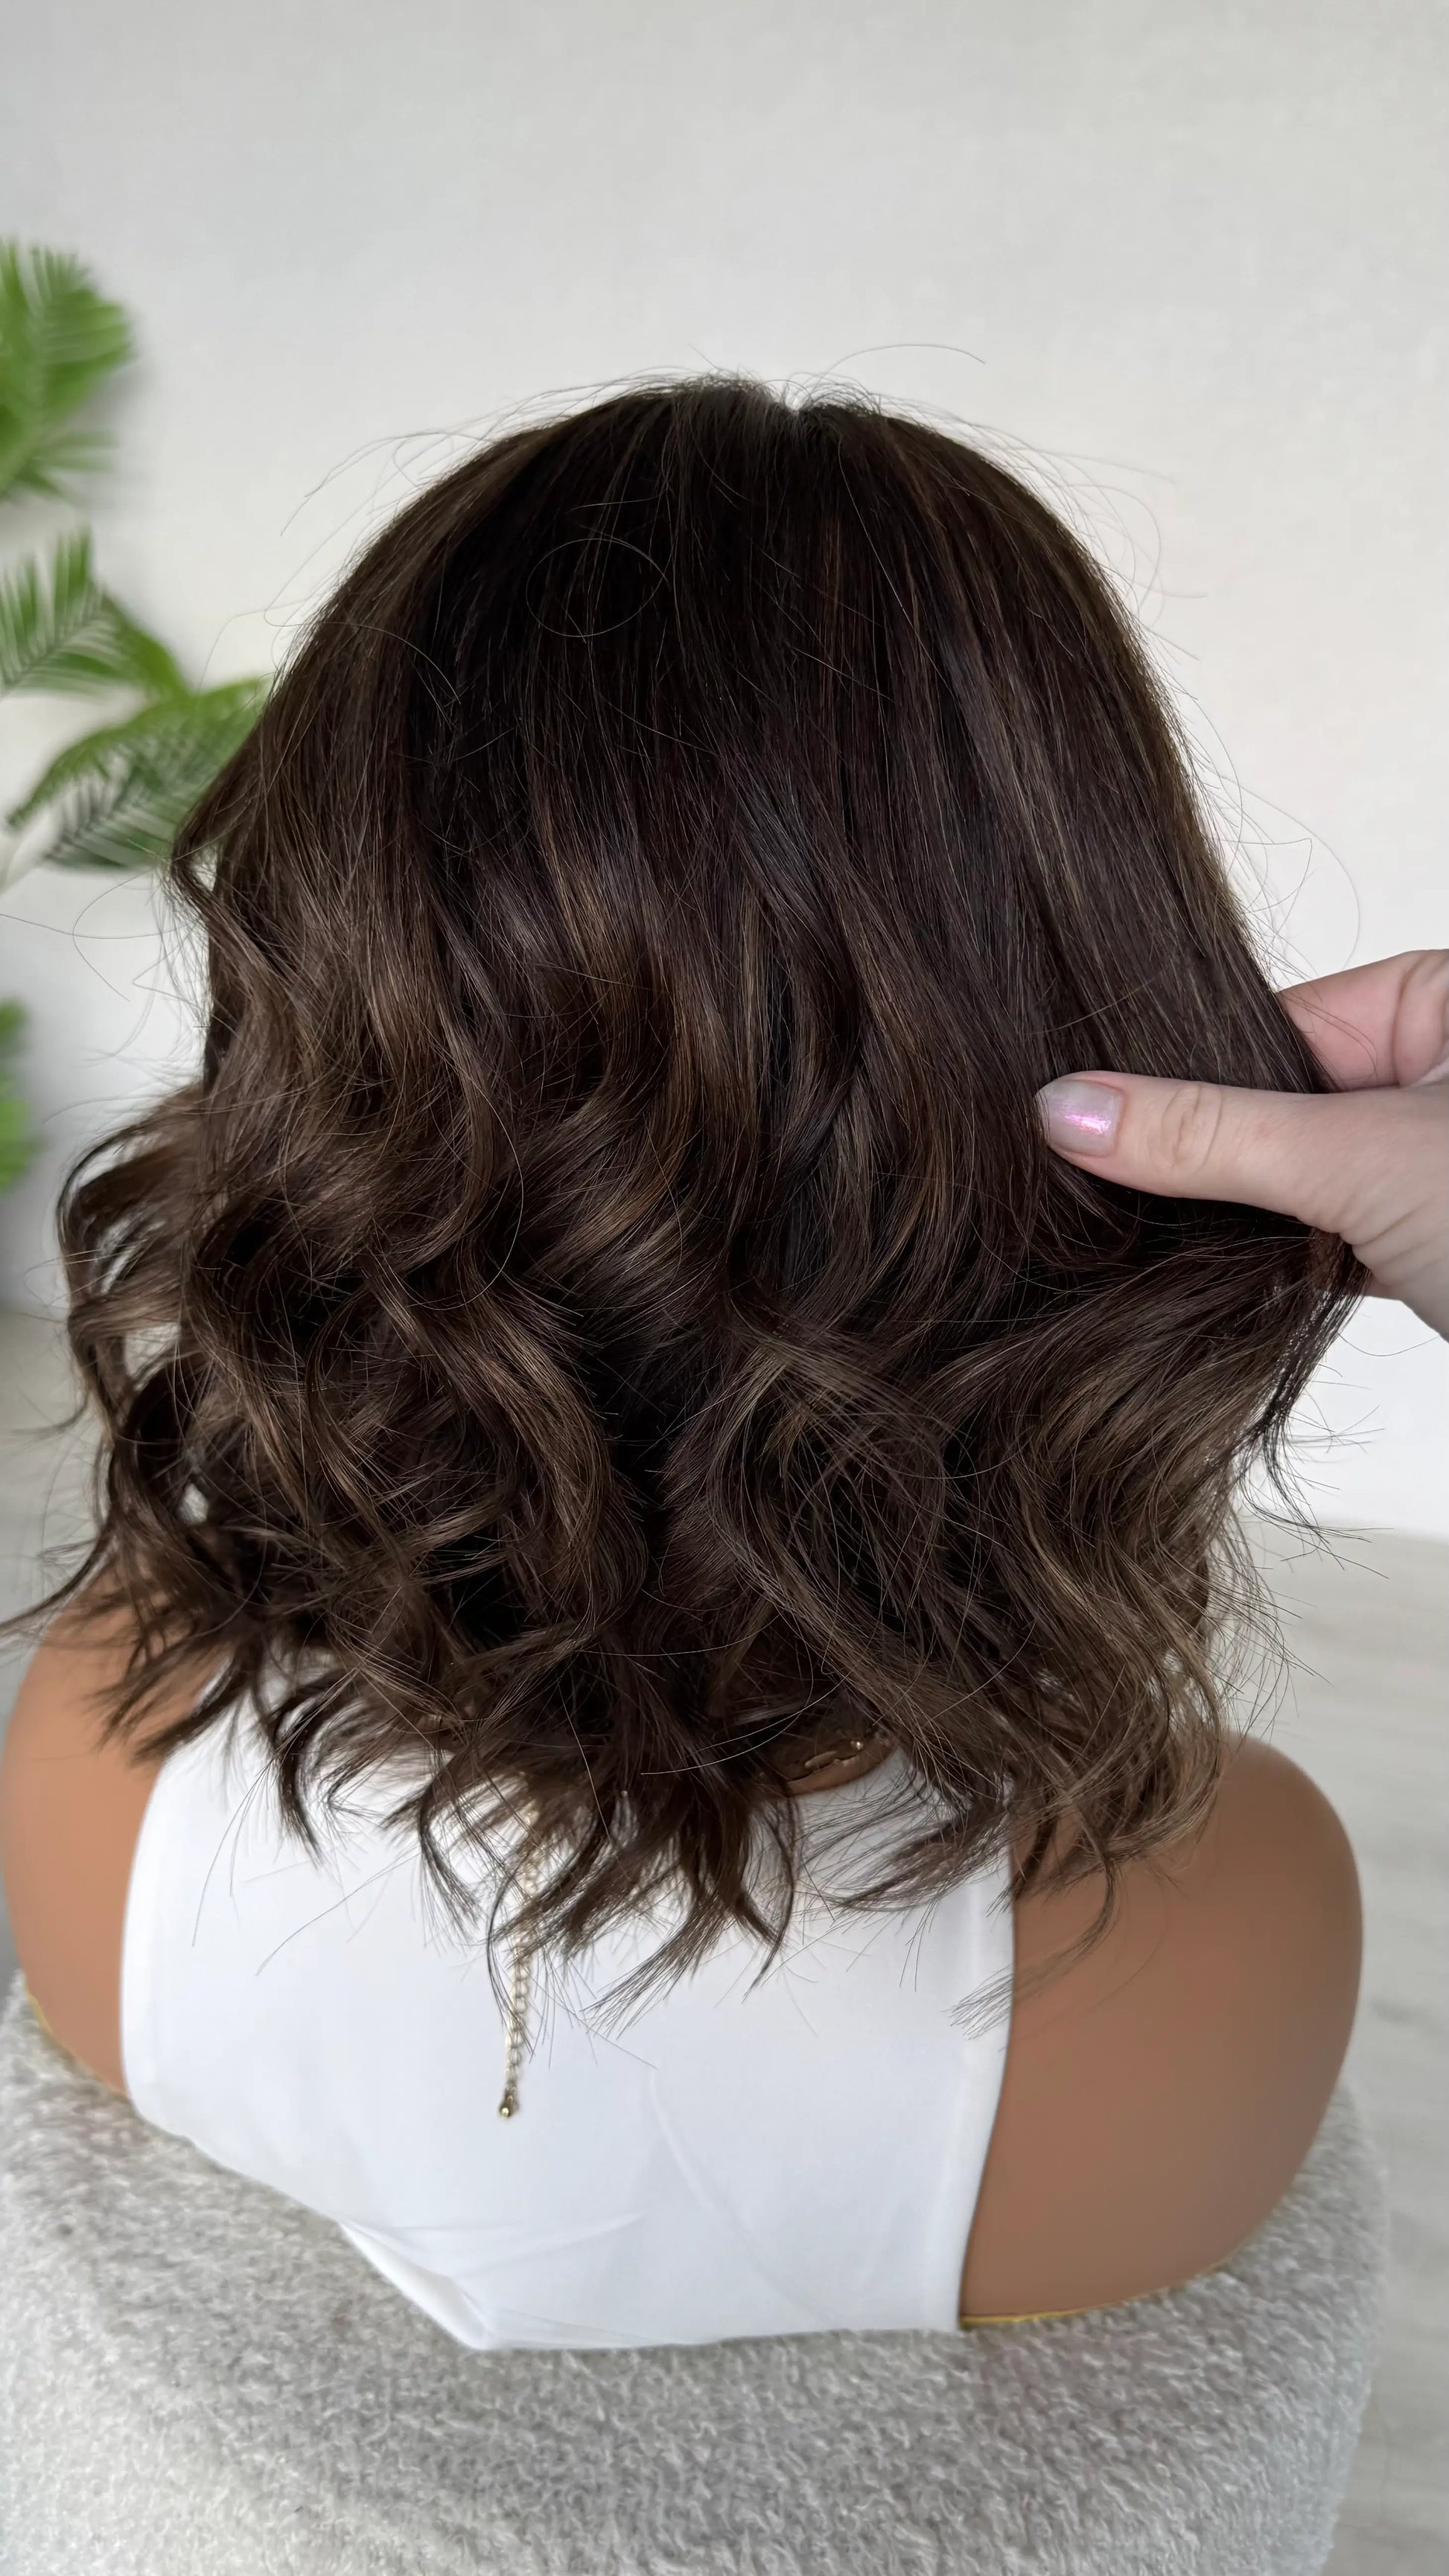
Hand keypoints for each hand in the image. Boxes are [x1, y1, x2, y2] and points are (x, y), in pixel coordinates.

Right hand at [1036, 951, 1448, 1338]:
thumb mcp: (1361, 1159)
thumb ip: (1214, 1136)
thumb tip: (1071, 1110)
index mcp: (1438, 1002)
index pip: (1271, 1024)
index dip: (1180, 1073)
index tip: (1086, 1115)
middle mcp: (1435, 1075)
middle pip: (1278, 1106)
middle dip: (1206, 1157)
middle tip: (1093, 1183)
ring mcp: (1430, 1164)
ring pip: (1300, 1182)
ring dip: (1238, 1221)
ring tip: (1136, 1240)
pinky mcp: (1431, 1245)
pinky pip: (1331, 1242)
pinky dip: (1281, 1267)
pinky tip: (1209, 1281)